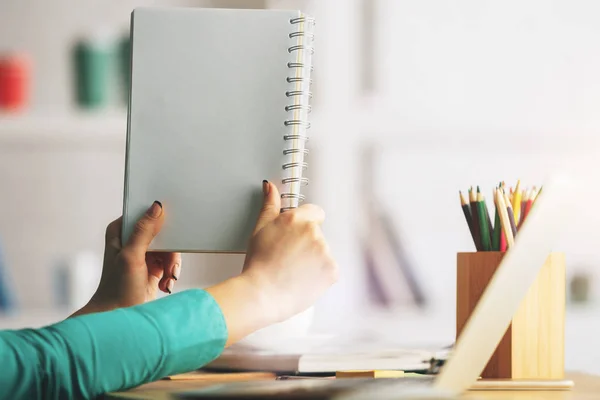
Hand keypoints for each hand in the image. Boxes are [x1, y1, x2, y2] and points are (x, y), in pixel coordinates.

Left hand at [71, 201, 181, 316]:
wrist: (121, 316)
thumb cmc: (118, 290)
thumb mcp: (131, 257)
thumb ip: (143, 231)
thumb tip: (156, 206)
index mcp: (120, 231)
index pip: (144, 214)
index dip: (160, 220)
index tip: (171, 232)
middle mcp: (131, 240)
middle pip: (162, 232)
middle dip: (170, 251)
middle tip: (170, 266)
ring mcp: (143, 253)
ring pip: (169, 248)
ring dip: (171, 265)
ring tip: (167, 279)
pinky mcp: (153, 266)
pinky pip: (170, 262)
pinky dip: (171, 273)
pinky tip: (165, 284)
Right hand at [206, 181, 336, 344]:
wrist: (261, 295)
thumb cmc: (258, 264)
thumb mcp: (260, 230)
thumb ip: (269, 206)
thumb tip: (271, 187)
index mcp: (298, 219)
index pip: (315, 213)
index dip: (305, 225)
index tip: (295, 238)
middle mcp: (314, 232)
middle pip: (319, 234)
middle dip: (308, 244)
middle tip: (289, 258)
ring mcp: (325, 252)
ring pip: (324, 253)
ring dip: (314, 260)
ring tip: (294, 271)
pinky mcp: (332, 271)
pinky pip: (330, 270)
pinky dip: (320, 276)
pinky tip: (303, 280)